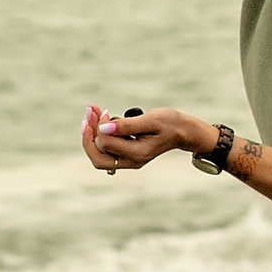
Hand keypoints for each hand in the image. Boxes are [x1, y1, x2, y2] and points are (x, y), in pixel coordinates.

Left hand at [82, 106, 215, 173]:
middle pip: (97, 157)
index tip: (106, 111)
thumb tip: (103, 128)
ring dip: (91, 132)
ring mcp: (128, 159)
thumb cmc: (170, 123)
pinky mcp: (125, 153)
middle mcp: (131, 161)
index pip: (106, 144)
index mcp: (137, 154)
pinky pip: (106, 148)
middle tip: (89, 111)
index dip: (100, 126)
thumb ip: (126, 126)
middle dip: (88, 134)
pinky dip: (98, 132)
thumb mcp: (151, 120)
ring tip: (92, 110)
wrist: (182, 130)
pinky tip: (99, 115)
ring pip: (99, 153)